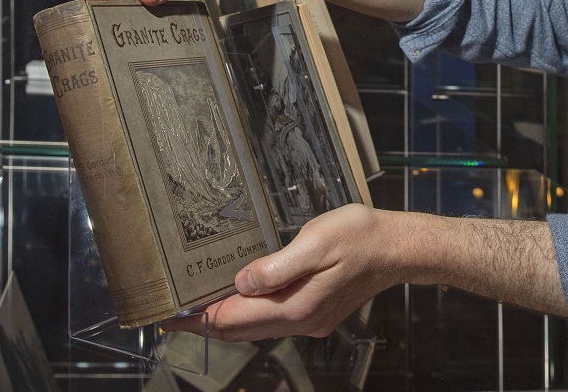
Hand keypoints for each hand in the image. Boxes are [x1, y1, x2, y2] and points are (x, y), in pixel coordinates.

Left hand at [164, 204, 398, 341]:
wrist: (398, 248)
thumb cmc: (362, 237)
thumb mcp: (316, 241)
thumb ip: (276, 266)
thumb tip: (240, 282)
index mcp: (296, 307)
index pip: (232, 321)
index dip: (197, 318)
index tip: (168, 315)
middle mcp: (301, 322)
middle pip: (239, 331)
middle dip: (204, 323)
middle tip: (173, 312)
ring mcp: (310, 321)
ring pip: (255, 328)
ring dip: (226, 318)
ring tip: (200, 303)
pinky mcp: (317, 313)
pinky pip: (273, 320)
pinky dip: (250, 313)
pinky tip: (242, 297)